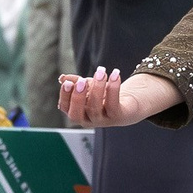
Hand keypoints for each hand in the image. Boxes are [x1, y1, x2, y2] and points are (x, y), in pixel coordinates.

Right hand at [55, 67, 177, 127]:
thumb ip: (76, 82)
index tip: (68, 82)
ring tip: (101, 71)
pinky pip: (113, 104)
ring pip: (95, 107)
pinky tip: (115, 74)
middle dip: (77, 98)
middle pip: (76, 115)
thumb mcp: (89, 86)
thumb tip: (62, 78)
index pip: (65, 108)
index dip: (65, 96)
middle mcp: (88, 120)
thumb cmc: (105, 96)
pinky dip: (113, 88)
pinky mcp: (117, 117)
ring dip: (97, 87)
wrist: (129, 105)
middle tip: (81, 81)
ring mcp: (103, 120)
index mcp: (78, 112)